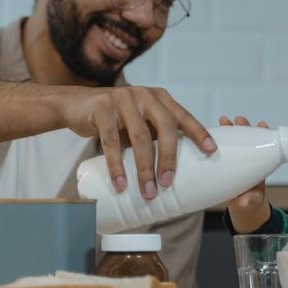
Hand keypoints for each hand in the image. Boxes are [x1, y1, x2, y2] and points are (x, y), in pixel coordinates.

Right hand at [62, 85, 216, 198]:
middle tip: (168, 183)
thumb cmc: (115, 119)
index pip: (183, 116)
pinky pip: (111, 140)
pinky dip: (116, 165)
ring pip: (140, 137)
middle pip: (165, 126)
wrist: (75, 105)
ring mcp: (123, 99)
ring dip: (145, 168)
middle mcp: (145, 95)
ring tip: (148, 192)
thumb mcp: (139, 121)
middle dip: (169, 157)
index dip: (198, 133)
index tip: (211, 151)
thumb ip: (155, 134)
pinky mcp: (102, 108)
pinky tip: (120, 183)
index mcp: (160, 98)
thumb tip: (177, 172)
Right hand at [219, 115, 271, 231]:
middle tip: (238, 120)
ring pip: (232, 138)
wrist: (240, 203)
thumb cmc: (250, 198)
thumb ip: (250, 199)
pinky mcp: (222, 159)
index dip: (263, 133)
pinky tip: (205, 133)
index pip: (263, 143)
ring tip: (223, 120)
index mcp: (259, 161)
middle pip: (247, 137)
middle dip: (243, 126)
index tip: (262, 124)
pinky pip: (217, 147)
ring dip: (228, 128)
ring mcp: (234, 156)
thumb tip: (244, 201)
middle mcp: (247, 155)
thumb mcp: (252, 199)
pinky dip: (212, 139)